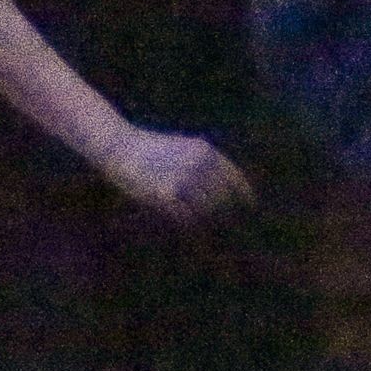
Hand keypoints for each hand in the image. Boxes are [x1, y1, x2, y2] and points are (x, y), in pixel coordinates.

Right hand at [90, 123, 256, 223]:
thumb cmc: (150, 149)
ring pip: (205, 210)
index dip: (244, 193)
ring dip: (203, 219)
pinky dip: (187, 223)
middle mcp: (198, 164)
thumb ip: (203, 163)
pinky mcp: (166, 194)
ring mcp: (182, 178)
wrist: (119, 146)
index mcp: (204, 151)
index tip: (251, 206)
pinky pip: (186, 217)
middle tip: (222, 224)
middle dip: (222, 212)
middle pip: (221, 198)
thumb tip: (223, 187)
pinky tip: (181, 222)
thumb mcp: (183, 148)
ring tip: (197, 222)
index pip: (233, 177)